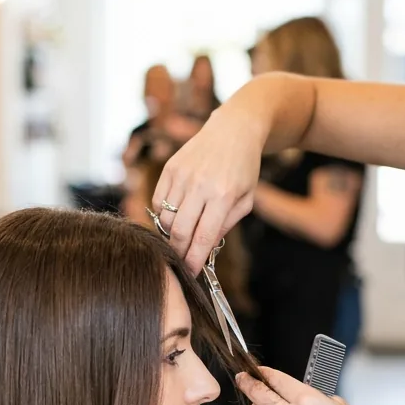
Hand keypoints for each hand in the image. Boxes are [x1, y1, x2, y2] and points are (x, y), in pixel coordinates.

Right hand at [151, 105, 265, 273]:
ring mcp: (182, 175)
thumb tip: (204, 249)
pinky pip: (158, 202)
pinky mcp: (170, 167)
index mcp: (223, 195)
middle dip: (179, 253)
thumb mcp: (246, 199)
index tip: (190, 274)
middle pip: (179, 232)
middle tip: (181, 262)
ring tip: (182, 237)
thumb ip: (226, 225)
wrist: (234, 130)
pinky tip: (175, 216)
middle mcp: (200, 185)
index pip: (202, 238)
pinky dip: (163, 215)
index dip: (194, 260)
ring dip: (171, 234)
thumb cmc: (244, 168)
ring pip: (166, 219)